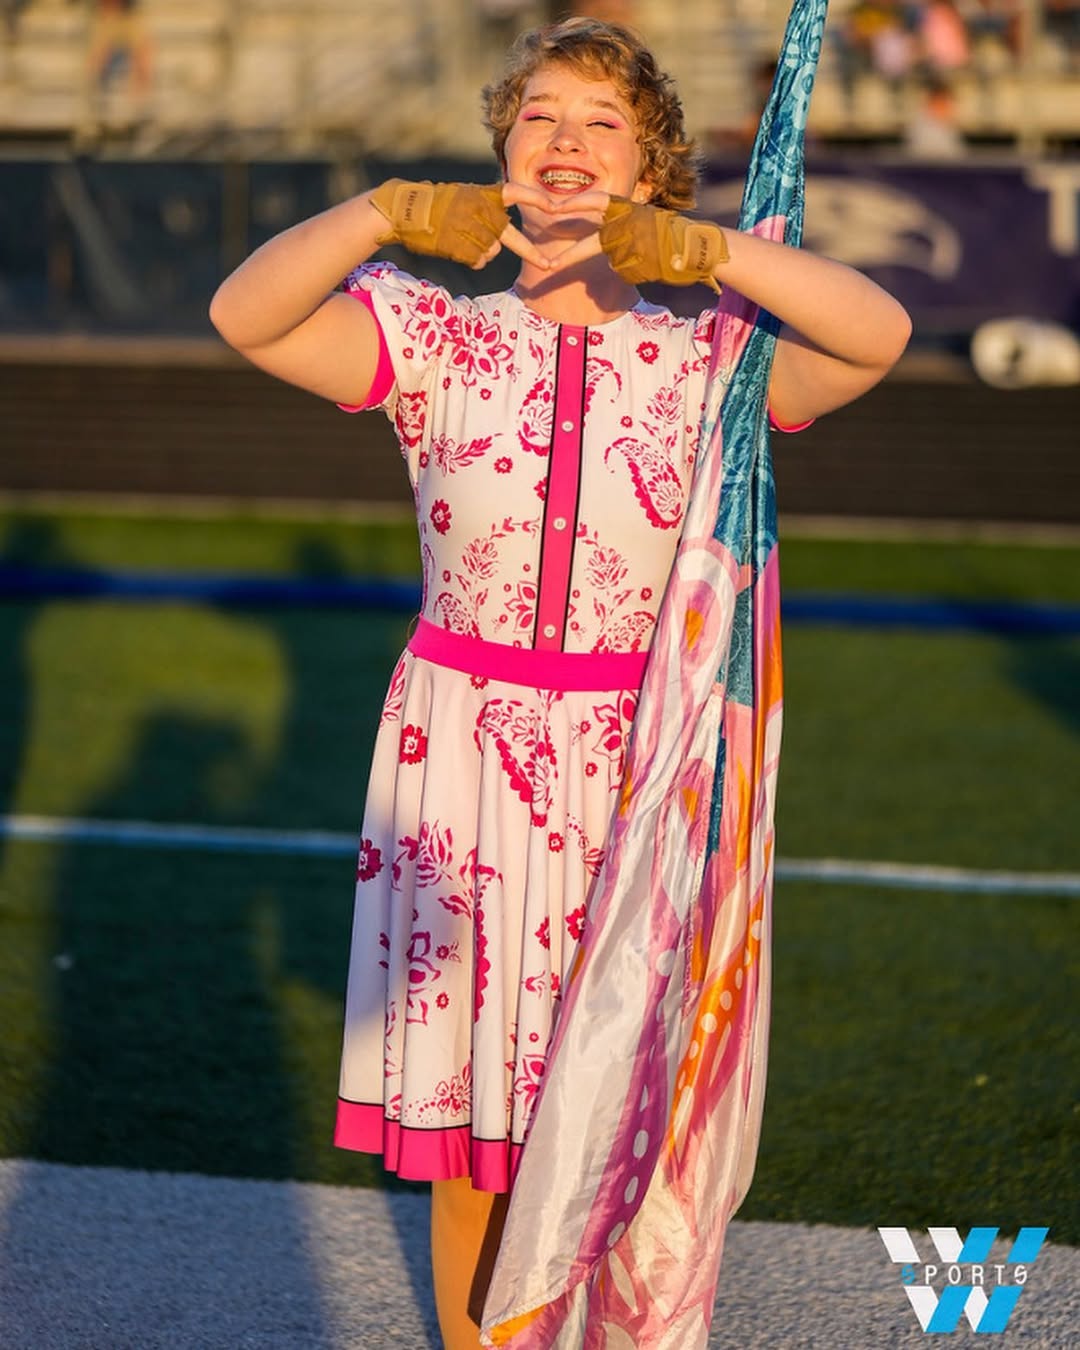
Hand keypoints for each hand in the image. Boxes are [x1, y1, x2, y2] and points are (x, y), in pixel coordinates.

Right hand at [368, 179, 551, 271]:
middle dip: (532, 254)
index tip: (556, 208)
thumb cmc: (436, 204)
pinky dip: (470, 259)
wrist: (406, 211)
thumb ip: (487, 208)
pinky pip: (478, 261)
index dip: (536, 199)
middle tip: (548, 266)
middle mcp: (482, 212)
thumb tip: (504, 231)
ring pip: (492, 252)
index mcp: (484, 194)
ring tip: (459, 237)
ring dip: (482, 251)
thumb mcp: (465, 196)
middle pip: (512, 239)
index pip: (516, 193)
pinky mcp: (462, 248)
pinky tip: (454, 246)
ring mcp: (472, 231)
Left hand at [551, 196, 728, 290]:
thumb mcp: (641, 223)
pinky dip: (637, 271)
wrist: (699, 245)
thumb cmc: (669, 236)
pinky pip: (628, 273)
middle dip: (570, 257)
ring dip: (628, 264)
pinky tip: (654, 265)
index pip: (595, 202)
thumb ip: (619, 231)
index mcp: (627, 208)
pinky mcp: (641, 264)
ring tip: (649, 257)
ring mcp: (635, 246)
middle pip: (593, 244)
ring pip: (615, 262)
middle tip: (549, 266)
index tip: (552, 208)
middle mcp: (629, 225)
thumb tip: (600, 251)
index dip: (574, 204)